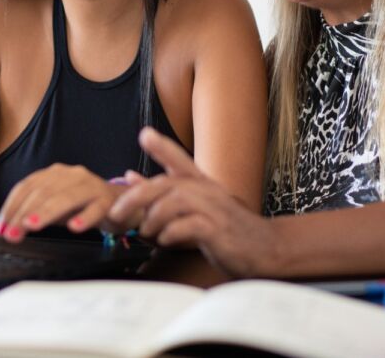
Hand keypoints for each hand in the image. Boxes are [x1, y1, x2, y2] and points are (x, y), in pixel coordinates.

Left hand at [0, 164, 126, 242]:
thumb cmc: (83, 205)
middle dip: (23, 214)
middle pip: (44, 192)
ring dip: (46, 213)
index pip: (28, 186)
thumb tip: (11, 228)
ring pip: (66, 198)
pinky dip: (84, 217)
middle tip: (12, 234)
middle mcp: (72, 175)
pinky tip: (74, 228)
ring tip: (31, 226)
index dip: (12, 206)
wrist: (121, 203)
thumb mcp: (56, 208)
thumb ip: (35, 214)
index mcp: (55, 174)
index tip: (2, 227)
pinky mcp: (108, 200)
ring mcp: (91, 186)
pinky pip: (95, 208)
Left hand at [109, 127, 271, 277]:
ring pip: (173, 203)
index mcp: (202, 184)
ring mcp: (214, 209)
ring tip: (146, 233)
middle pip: (165, 184)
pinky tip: (166, 241)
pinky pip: (187, 226)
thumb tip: (129, 177)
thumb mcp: (194, 208)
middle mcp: (207, 191)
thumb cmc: (227, 228)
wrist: (266, 249)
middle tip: (117, 213)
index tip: (144, 135)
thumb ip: (162, 195)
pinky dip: (170, 234)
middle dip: (135, 198)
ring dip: (153, 220)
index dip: (162, 146)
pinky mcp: (218, 230)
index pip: (180, 159)